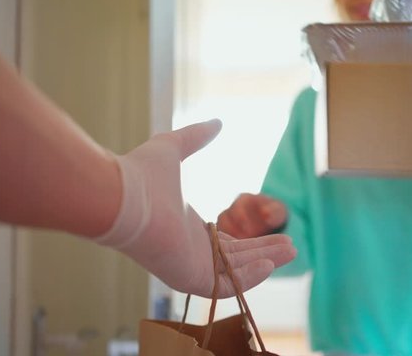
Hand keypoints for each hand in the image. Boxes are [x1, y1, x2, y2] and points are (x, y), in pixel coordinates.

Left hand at [96, 120, 295, 297]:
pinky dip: (248, 279)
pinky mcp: (188, 276)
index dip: (252, 240)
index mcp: (188, 229)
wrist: (119, 195)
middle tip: (292, 245)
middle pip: (236, 259)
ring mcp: (189, 266)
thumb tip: (218, 123)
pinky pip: (224, 287)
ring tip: (291, 251)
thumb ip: (195, 138)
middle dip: (265, 252)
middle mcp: (190, 251)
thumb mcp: (173, 148)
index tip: (277, 230)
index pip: (225, 243)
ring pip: (234, 273)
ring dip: (264, 264)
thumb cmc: (140, 174)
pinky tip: (269, 264)